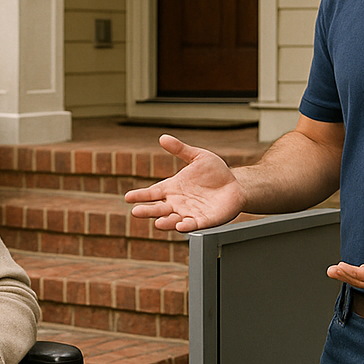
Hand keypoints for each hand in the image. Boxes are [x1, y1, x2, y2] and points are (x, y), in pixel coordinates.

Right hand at [124, 134, 245, 231]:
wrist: (235, 185)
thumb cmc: (215, 172)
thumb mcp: (197, 157)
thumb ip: (180, 149)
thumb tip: (163, 137)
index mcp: (173, 188)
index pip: (153, 193)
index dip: (140, 195)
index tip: (128, 197)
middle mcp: (178, 203)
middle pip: (159, 209)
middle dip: (148, 211)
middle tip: (136, 212)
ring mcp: (190, 213)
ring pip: (174, 220)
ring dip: (166, 222)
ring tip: (158, 222)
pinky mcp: (205, 220)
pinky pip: (194, 225)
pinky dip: (186, 226)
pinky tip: (180, 226)